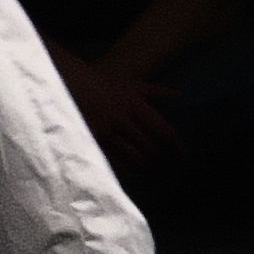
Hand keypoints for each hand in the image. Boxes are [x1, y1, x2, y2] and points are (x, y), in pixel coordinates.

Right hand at [65, 59, 184, 163]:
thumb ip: (156, 91)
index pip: (162, 130)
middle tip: (168, 167)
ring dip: (146, 165)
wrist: (70, 83)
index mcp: (135, 104)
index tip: (183, 156)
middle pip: (150, 146)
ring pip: (135, 157)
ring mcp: (107, 130)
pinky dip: (129, 169)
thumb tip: (178, 95)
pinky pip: (117, 161)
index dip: (176, 146)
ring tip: (152, 170)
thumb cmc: (106, 84)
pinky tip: (134, 170)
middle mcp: (123, 118)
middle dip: (161, 158)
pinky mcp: (94, 140)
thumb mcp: (132, 84)